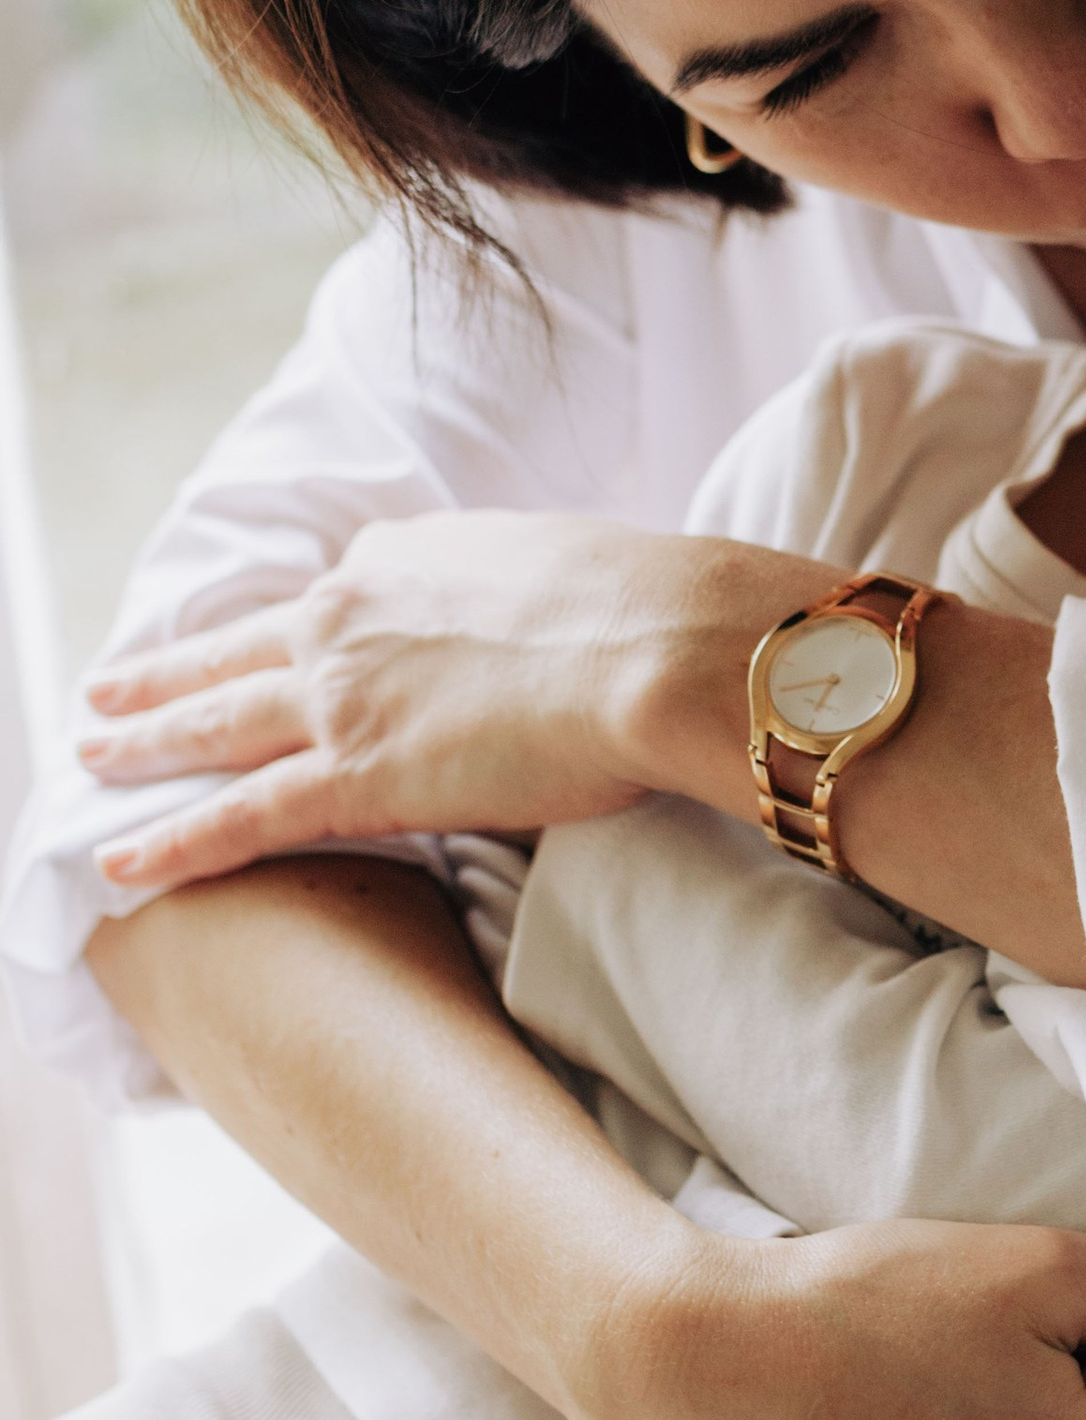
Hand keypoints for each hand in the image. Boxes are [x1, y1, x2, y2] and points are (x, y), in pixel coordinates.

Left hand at [77, 513, 802, 893]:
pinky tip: (120, 862)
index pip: (329, 595)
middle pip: (235, 652)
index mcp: (403, 557)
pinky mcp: (355, 776)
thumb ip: (521, 595)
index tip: (270, 642)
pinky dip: (172, 841)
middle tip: (110, 687)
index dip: (294, 624)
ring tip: (92, 756)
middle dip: (167, 673)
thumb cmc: (648, 605)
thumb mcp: (565, 565)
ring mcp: (341, 696)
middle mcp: (350, 614)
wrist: (659, 644)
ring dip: (143, 744)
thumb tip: (542, 623)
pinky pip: (239, 816)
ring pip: (214, 725)